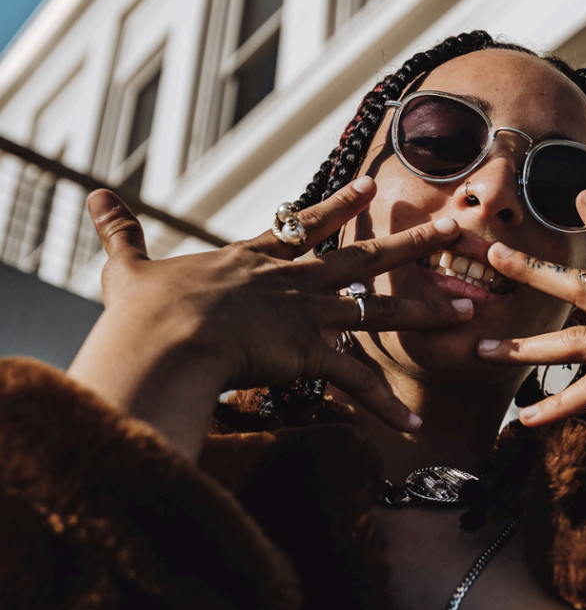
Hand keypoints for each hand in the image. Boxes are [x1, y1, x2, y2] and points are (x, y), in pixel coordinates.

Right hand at [69, 178, 471, 457]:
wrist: (160, 337)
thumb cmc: (144, 308)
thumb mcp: (130, 266)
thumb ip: (120, 234)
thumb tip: (93, 196)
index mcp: (254, 259)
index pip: (305, 225)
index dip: (340, 207)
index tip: (372, 186)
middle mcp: (290, 282)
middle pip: (362, 260)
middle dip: (411, 244)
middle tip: (453, 228)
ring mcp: (304, 316)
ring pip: (378, 313)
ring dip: (424, 311)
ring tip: (467, 309)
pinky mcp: (308, 354)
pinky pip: (356, 384)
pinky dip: (383, 405)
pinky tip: (413, 423)